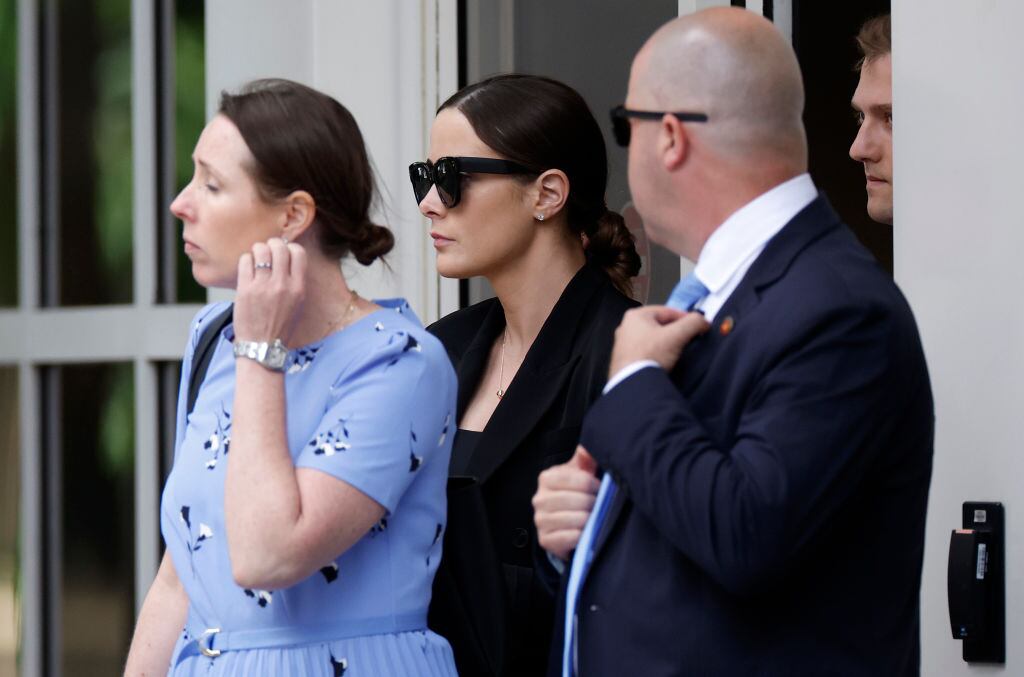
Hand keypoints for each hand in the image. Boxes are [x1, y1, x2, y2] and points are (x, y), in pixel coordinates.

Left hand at [234, 238, 306, 344]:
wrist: (262, 347)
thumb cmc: (280, 327)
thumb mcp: (298, 305)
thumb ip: (295, 282)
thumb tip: (287, 259)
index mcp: (299, 288)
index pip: (299, 253)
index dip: (290, 248)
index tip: (285, 252)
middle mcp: (282, 285)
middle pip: (279, 247)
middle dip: (273, 244)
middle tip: (268, 250)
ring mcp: (263, 287)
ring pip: (260, 250)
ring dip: (258, 250)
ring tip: (257, 257)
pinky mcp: (245, 289)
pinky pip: (245, 261)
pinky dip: (246, 260)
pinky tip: (248, 268)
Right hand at [533, 445, 600, 561]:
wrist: (561, 524)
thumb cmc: (573, 494)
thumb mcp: (579, 473)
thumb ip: (584, 459)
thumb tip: (585, 449)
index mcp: (547, 478)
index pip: (580, 480)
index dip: (595, 486)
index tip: (600, 489)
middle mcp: (539, 499)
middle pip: (578, 500)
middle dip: (594, 504)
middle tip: (599, 506)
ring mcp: (540, 520)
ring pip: (575, 520)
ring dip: (590, 520)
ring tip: (594, 518)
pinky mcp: (545, 540)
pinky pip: (570, 538)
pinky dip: (582, 536)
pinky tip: (585, 532)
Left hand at [608, 306, 709, 376]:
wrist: (634, 384)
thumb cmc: (652, 355)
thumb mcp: (677, 336)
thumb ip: (693, 323)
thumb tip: (703, 321)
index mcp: (636, 315)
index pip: (668, 311)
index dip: (686, 318)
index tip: (698, 326)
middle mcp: (625, 327)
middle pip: (659, 325)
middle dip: (675, 331)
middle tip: (689, 338)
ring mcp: (622, 344)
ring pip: (652, 339)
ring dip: (666, 343)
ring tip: (678, 351)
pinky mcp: (623, 360)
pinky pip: (645, 351)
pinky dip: (656, 354)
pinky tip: (664, 361)